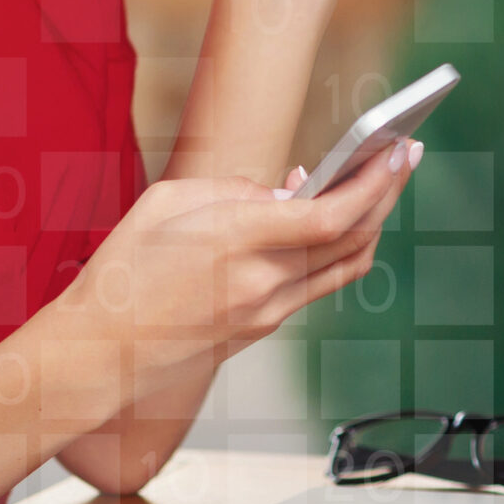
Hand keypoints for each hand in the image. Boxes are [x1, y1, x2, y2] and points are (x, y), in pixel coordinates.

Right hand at [40, 143, 417, 417]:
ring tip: (376, 184)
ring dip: (370, 223)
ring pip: (346, 266)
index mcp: (235, 242)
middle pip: (353, 240)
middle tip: (403, 155)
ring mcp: (267, 311)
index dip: (373, 183)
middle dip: (387, 193)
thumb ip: (230, 189)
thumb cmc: (120, 272)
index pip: (331, 215)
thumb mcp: (165, 203)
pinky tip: (323, 220)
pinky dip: (333, 248)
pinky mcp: (263, 327)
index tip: (394, 151)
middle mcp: (262, 283)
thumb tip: (282, 192)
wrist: (99, 352)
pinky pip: (318, 283)